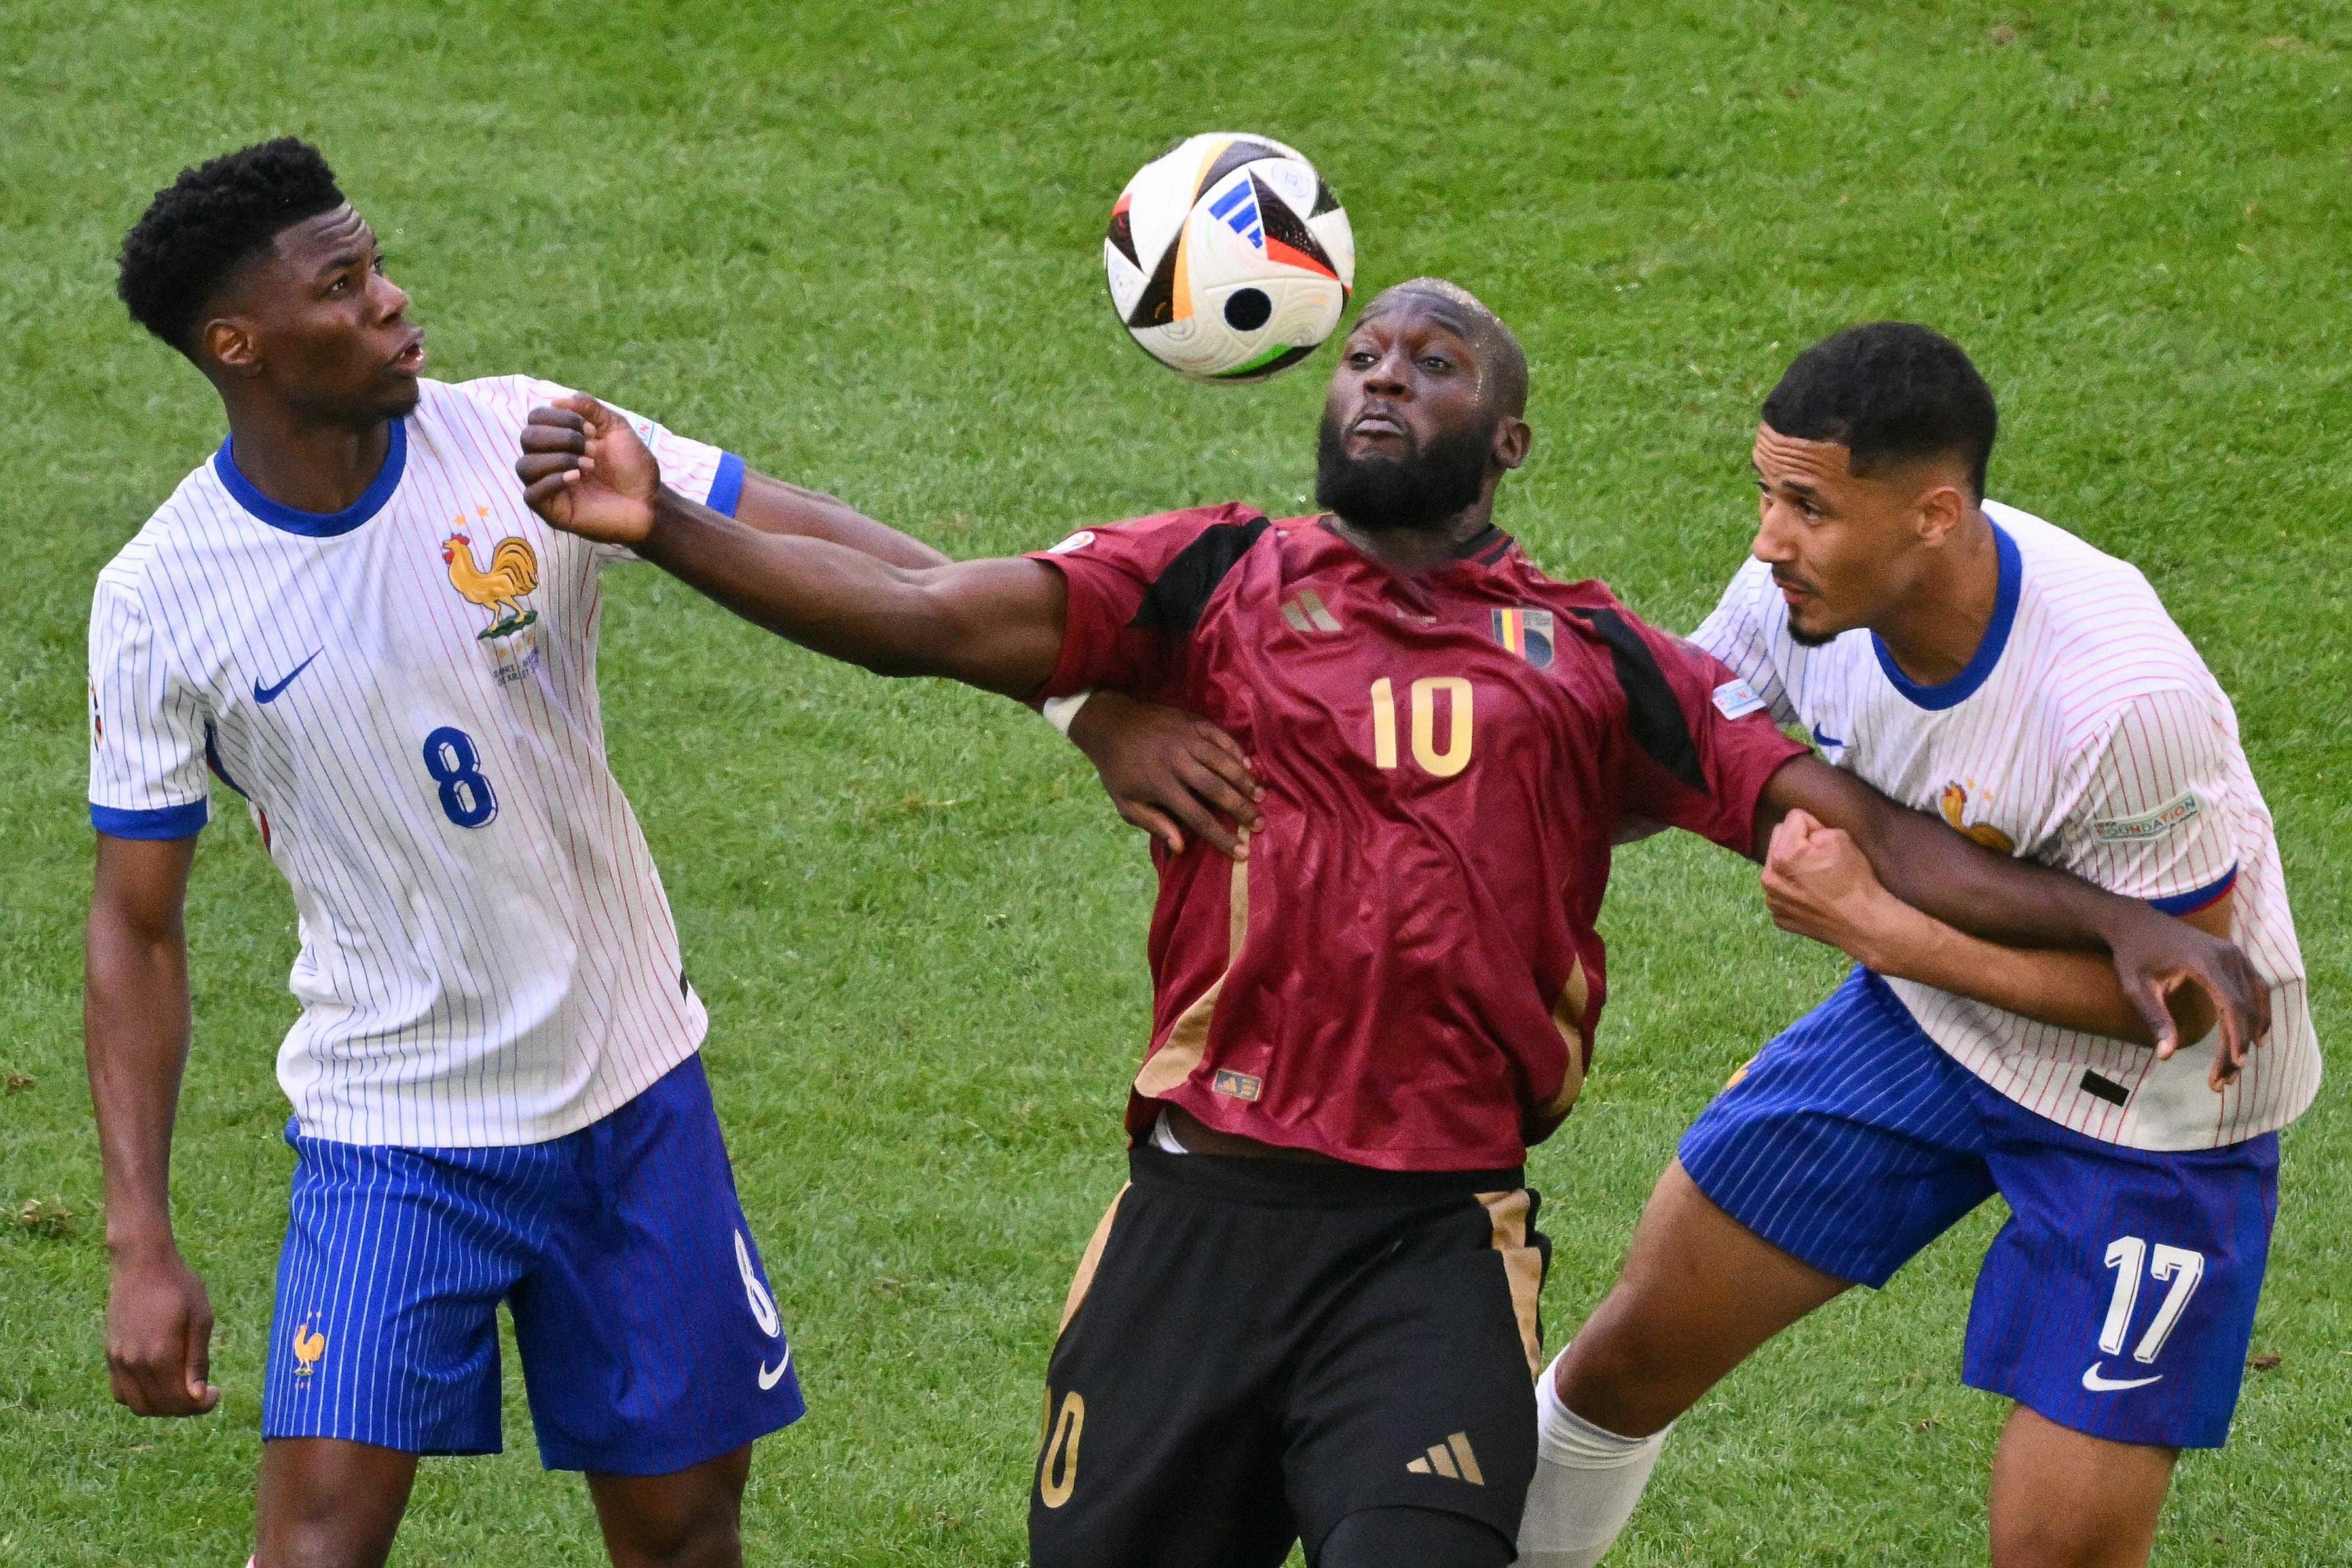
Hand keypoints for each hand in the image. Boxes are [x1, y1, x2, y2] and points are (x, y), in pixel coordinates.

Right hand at [106, 1242, 218, 1416]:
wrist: (142, 1264)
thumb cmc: (179, 1287)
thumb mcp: (201, 1320)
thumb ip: (197, 1361)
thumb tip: (197, 1396)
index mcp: (160, 1355)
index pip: (180, 1400)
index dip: (202, 1405)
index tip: (217, 1393)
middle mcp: (134, 1363)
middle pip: (160, 1407)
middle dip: (185, 1408)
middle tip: (203, 1393)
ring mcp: (118, 1361)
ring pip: (138, 1406)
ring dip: (162, 1407)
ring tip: (183, 1390)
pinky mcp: (110, 1355)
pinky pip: (121, 1393)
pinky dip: (140, 1398)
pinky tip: (160, 1383)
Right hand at [515, 395, 659, 543]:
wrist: (650, 500)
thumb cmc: (633, 466)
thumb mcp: (615, 426)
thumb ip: (589, 407)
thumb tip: (556, 401)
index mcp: (559, 440)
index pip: (535, 419)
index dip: (560, 417)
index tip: (592, 430)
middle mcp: (548, 461)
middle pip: (527, 438)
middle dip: (561, 437)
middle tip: (591, 448)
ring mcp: (548, 487)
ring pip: (524, 466)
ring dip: (558, 459)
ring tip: (588, 465)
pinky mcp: (552, 511)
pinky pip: (531, 495)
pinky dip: (552, 481)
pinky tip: (576, 478)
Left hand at [1065, 691, 1263, 857]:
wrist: (1108, 723)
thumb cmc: (1117, 769)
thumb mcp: (1125, 803)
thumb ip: (1153, 824)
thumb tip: (1180, 848)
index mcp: (1161, 785)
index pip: (1198, 817)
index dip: (1222, 837)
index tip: (1241, 853)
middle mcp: (1177, 761)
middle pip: (1218, 790)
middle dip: (1242, 809)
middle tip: (1260, 824)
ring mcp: (1186, 739)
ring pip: (1224, 762)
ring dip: (1245, 781)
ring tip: (1261, 797)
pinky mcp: (1192, 721)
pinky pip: (1221, 737)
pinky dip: (1237, 752)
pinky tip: (1249, 766)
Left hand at [1760, 808, 1903, 964]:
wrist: (1862, 923)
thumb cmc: (1854, 880)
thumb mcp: (1840, 838)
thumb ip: (1816, 827)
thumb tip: (1806, 832)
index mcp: (1782, 855)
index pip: (1793, 818)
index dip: (1814, 825)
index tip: (1827, 843)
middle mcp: (1769, 878)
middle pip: (1778, 840)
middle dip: (1797, 843)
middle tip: (1820, 859)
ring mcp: (1772, 900)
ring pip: (1777, 867)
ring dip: (1791, 866)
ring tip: (1816, 878)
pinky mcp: (1779, 915)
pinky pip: (1781, 891)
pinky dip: (1793, 890)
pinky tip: (1813, 896)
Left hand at [2100, 906, 2268, 1088]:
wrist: (2136, 921)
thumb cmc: (2133, 955)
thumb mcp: (2136, 987)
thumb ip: (2155, 1019)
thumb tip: (2165, 1056)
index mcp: (2205, 962)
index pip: (2232, 1005)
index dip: (2237, 1037)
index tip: (2234, 1064)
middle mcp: (2228, 955)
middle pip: (2246, 1007)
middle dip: (2239, 1045)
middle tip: (2225, 1078)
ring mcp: (2235, 953)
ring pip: (2257, 999)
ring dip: (2253, 1032)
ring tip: (2237, 1063)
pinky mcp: (2236, 956)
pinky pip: (2256, 988)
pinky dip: (2258, 1012)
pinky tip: (2253, 1036)